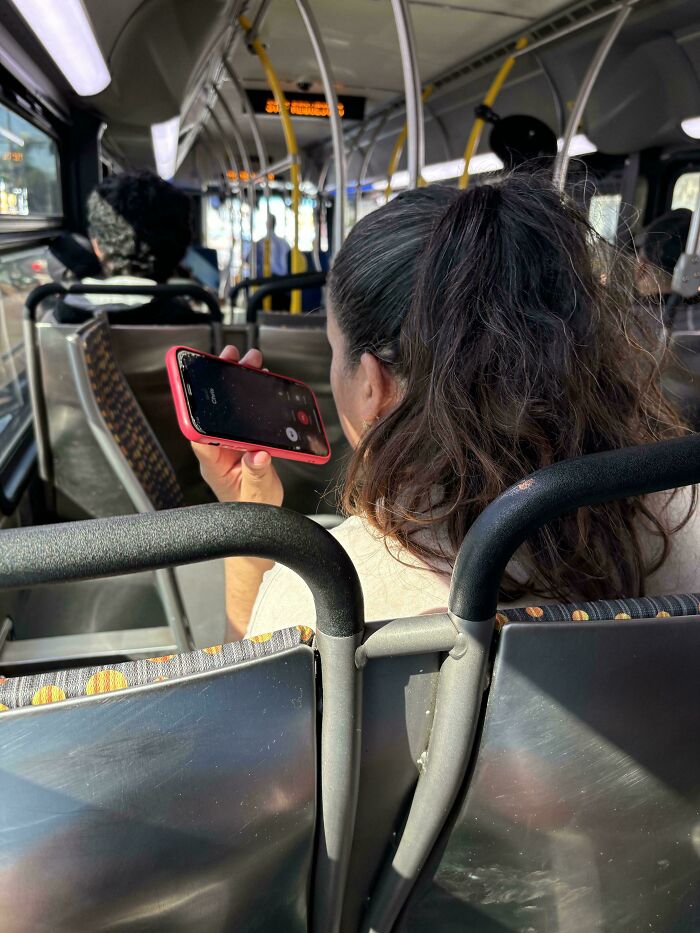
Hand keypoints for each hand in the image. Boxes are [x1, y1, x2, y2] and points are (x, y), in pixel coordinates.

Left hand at [192, 345, 283, 506]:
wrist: (259, 523)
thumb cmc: (251, 513)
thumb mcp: (257, 496)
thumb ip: (256, 475)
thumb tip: (257, 453)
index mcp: (215, 464)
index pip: (199, 434)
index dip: (197, 412)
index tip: (198, 389)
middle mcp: (219, 451)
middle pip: (213, 414)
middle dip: (220, 385)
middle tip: (228, 360)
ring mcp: (231, 446)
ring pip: (229, 412)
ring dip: (237, 386)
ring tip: (247, 363)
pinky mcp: (244, 444)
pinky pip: (243, 418)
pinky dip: (251, 399)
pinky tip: (259, 382)